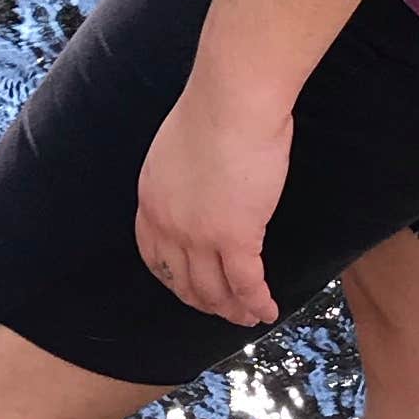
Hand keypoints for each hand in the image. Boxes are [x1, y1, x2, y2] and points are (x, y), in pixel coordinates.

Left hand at [134, 70, 291, 330]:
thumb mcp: (179, 147)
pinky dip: (257, 302)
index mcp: (151, 199)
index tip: (188, 287)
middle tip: (222, 309)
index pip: (154, 255)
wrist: (232, 101)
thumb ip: (184, 174)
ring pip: (214, 289)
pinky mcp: (235, 237)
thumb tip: (203, 184)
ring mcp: (199, 235)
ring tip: (247, 317)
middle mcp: (168, 224)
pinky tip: (267, 310)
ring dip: (232, 308)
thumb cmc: (216, 108)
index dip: (173, 277)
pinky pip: (246, 283)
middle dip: (203, 300)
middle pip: (182, 279)